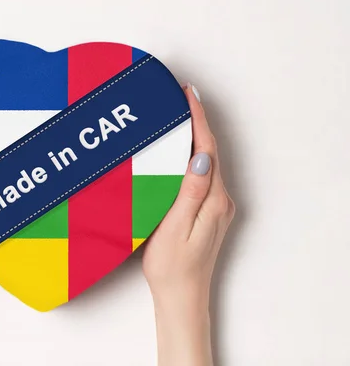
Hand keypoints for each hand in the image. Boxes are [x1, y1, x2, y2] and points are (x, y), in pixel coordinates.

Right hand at [142, 84, 234, 365]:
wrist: (181, 297)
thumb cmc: (172, 267)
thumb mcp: (176, 227)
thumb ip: (191, 191)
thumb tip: (202, 156)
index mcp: (213, 200)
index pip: (207, 149)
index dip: (198, 119)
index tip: (188, 94)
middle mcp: (220, 200)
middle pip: (210, 151)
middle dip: (197, 121)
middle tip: (179, 97)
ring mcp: (215, 206)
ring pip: (205, 161)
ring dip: (194, 137)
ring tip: (177, 116)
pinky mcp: (206, 211)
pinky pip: (200, 174)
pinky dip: (191, 155)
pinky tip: (179, 150)